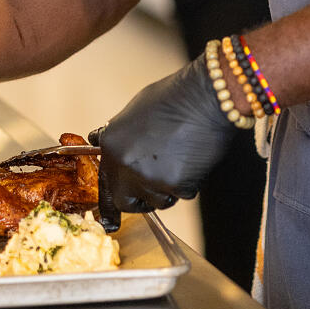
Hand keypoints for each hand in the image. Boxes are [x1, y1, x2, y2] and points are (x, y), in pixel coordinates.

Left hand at [92, 55, 235, 228]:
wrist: (206, 97)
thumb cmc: (174, 97)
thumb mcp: (135, 110)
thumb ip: (117, 134)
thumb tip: (103, 141)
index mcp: (111, 144)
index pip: (105, 182)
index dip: (114, 194)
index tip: (114, 212)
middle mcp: (125, 164)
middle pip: (125, 202)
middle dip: (139, 199)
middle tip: (153, 187)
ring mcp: (149, 177)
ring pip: (157, 201)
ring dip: (166, 190)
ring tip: (178, 163)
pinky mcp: (176, 185)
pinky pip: (181, 194)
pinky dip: (188, 183)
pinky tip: (192, 161)